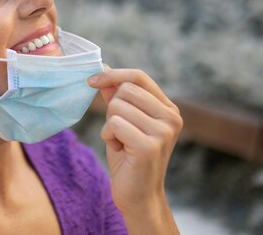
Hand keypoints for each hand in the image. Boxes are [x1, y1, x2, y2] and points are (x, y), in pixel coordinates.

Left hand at [87, 66, 182, 225]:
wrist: (138, 195)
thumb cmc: (128, 156)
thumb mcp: (123, 120)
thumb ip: (116, 95)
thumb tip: (104, 67)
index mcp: (168, 108)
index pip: (138, 76)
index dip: (113, 74)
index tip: (91, 80)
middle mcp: (171, 117)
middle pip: (124, 90)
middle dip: (112, 110)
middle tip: (119, 131)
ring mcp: (163, 132)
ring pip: (117, 107)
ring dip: (109, 126)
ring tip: (120, 143)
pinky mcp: (149, 146)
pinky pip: (114, 124)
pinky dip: (108, 137)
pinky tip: (119, 151)